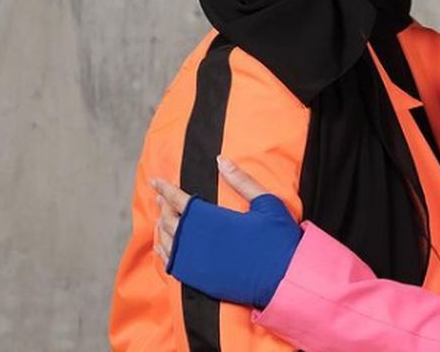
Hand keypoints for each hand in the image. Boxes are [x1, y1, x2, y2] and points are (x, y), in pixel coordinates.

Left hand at [151, 156, 302, 308]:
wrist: (283, 278)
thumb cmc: (278, 238)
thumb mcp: (266, 202)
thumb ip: (241, 181)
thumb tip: (220, 160)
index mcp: (213, 219)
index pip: (181, 200)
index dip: (166, 189)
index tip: (155, 181)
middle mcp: (198, 240)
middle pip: (170, 220)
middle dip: (163, 206)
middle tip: (160, 196)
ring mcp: (196, 262)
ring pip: (167, 241)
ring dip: (161, 227)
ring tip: (160, 217)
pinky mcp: (198, 279)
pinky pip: (171, 263)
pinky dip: (163, 251)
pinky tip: (163, 245)